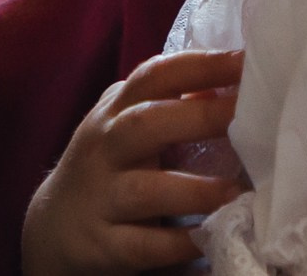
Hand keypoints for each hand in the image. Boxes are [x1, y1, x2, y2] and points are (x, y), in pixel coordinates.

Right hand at [23, 50, 249, 275]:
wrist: (55, 226)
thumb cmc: (110, 164)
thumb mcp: (130, 124)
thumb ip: (171, 103)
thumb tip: (232, 83)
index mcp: (118, 109)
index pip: (156, 76)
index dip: (202, 65)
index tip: (246, 61)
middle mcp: (106, 146)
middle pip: (147, 124)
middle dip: (200, 116)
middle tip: (251, 116)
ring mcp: (101, 196)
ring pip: (144, 190)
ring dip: (194, 191)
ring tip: (237, 192)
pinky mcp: (103, 244)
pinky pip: (142, 245)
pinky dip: (176, 244)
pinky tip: (209, 239)